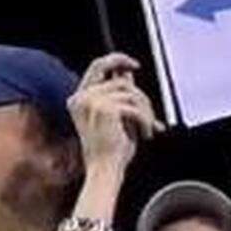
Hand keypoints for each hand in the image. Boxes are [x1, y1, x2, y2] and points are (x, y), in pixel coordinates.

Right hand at [68, 53, 163, 171]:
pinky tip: (145, 134)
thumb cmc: (111, 150)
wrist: (105, 170)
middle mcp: (82, 97)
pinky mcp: (105, 110)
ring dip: (146, 112)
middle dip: (141, 97)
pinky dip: (146, 120)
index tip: (134, 65)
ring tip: (147, 129)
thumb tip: (128, 74)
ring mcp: (92, 102)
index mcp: (79, 98)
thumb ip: (119, 95)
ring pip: (132, 94)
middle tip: (151, 114)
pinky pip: (135, 107)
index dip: (117, 60)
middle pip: (121, 81)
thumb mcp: (117, 117)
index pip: (98, 66)